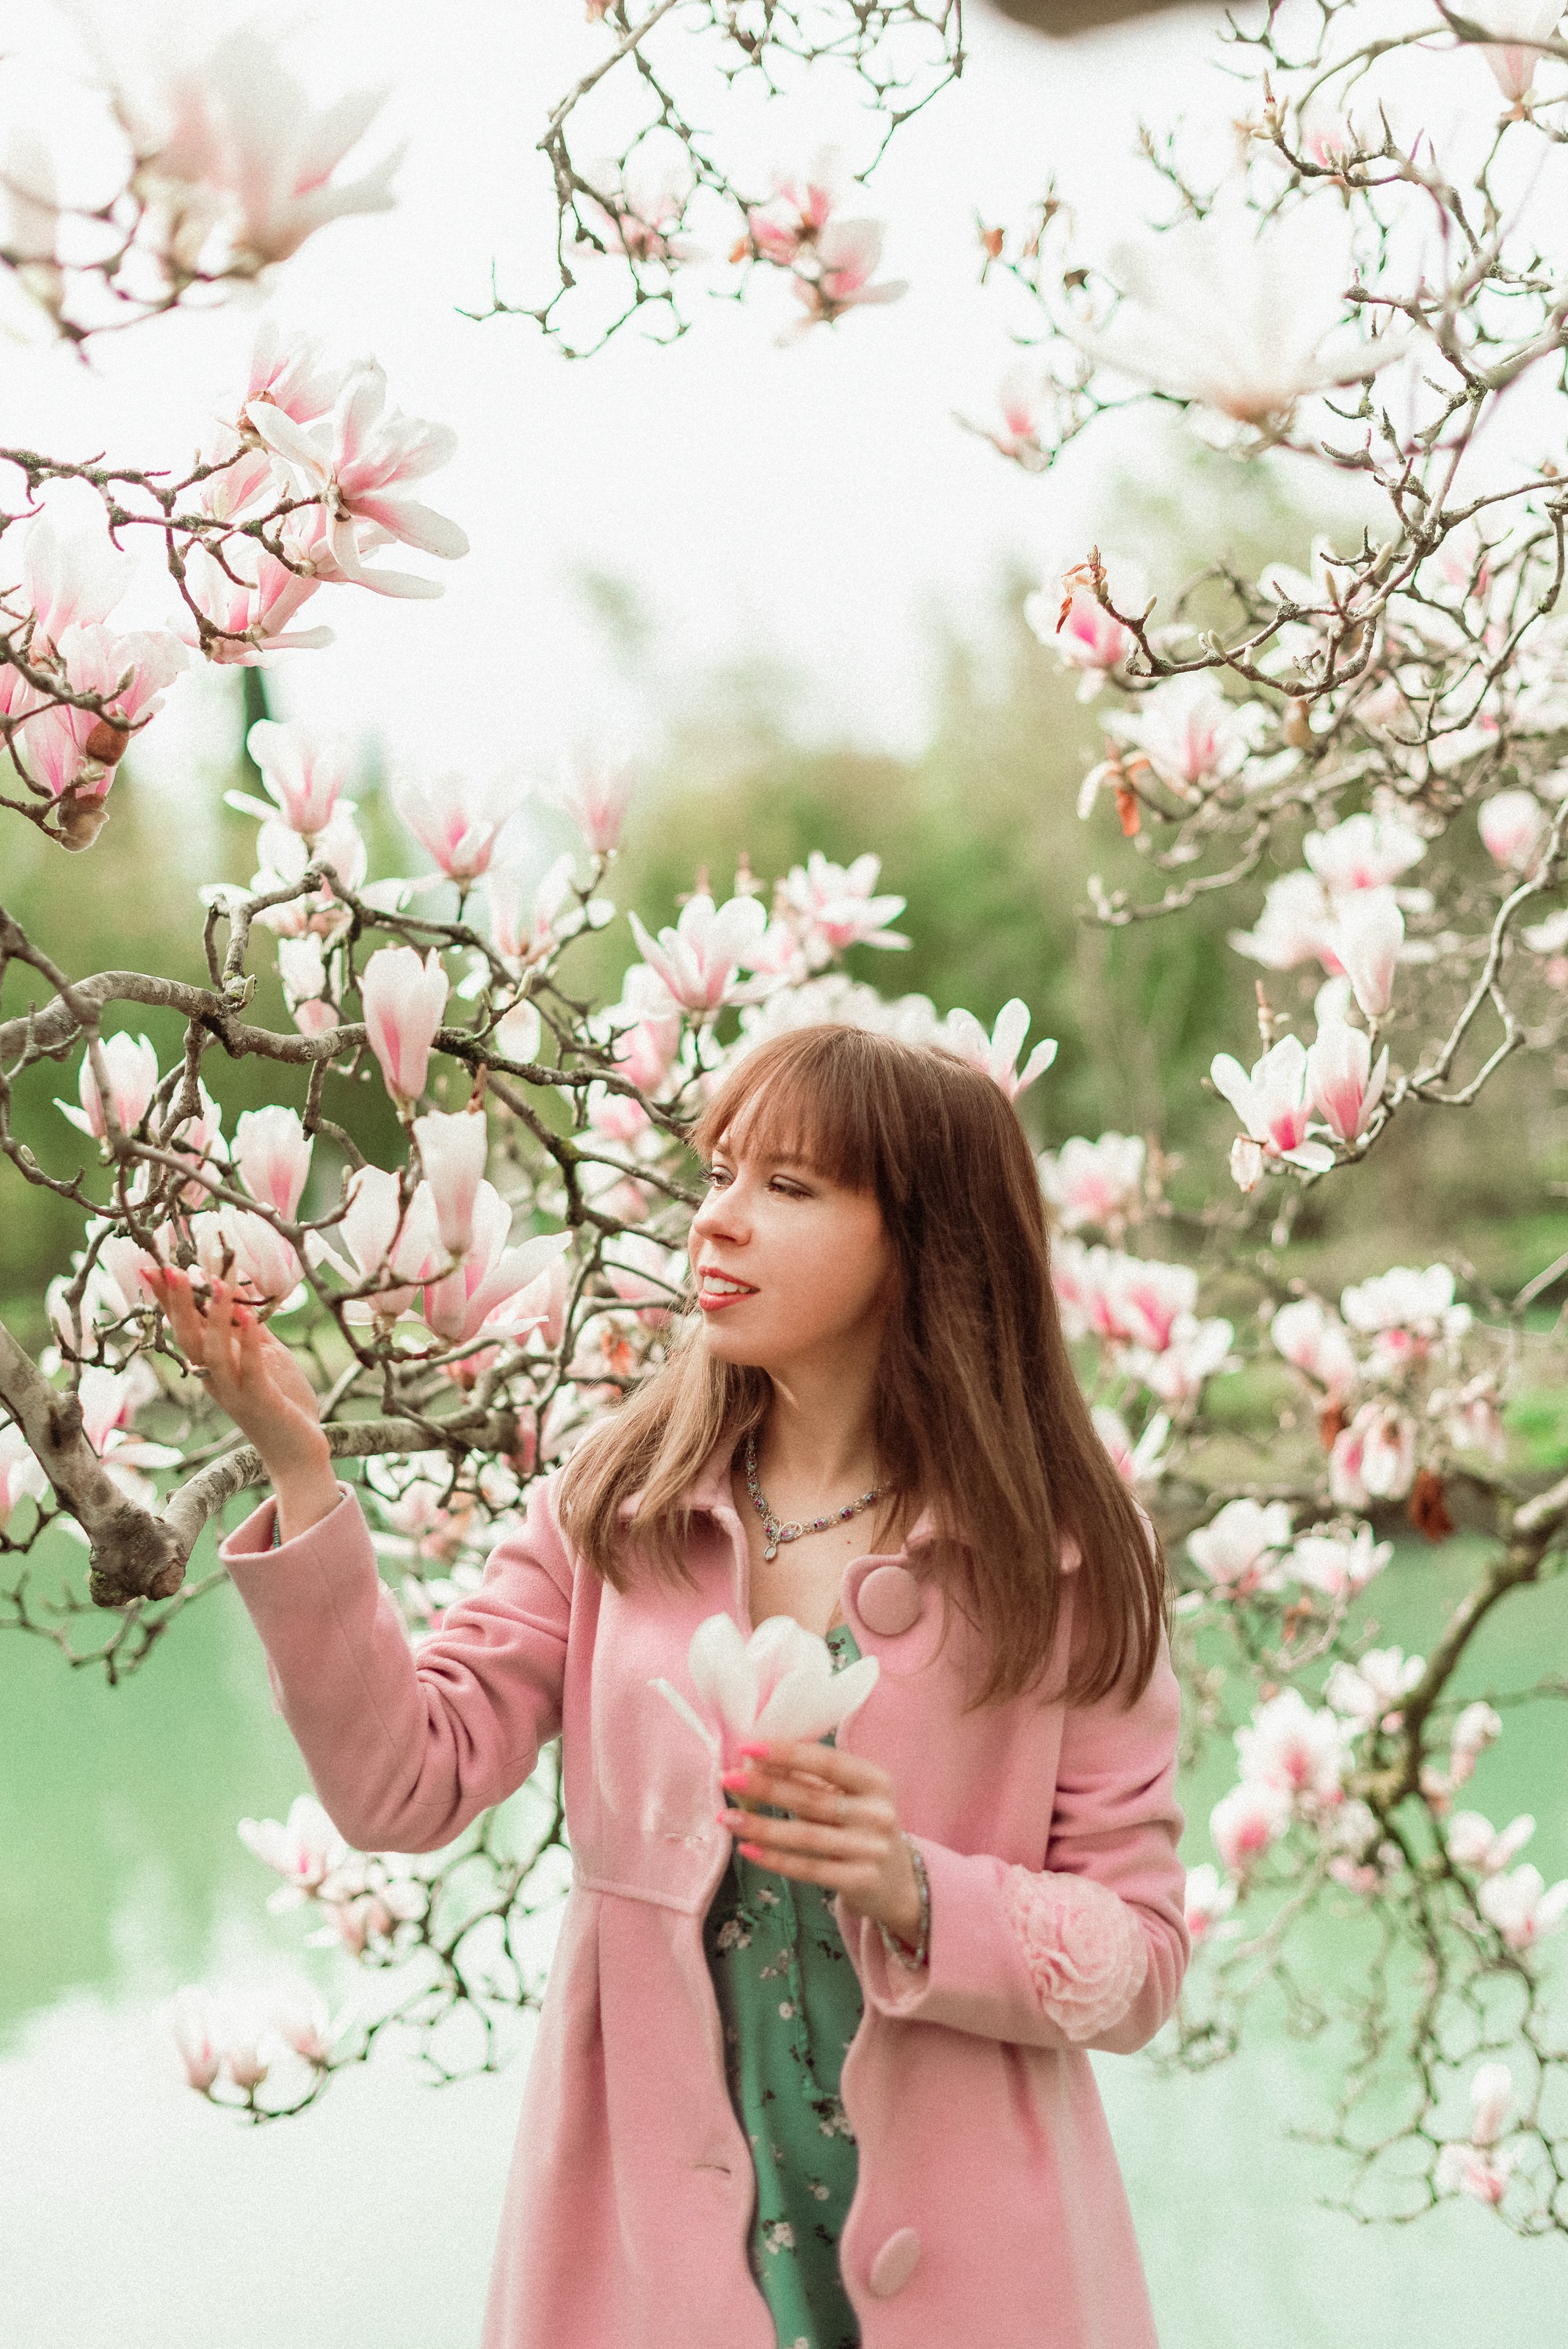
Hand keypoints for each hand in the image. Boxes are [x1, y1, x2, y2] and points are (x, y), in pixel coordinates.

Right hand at [147, 1266, 338, 1539]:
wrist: (300, 1451)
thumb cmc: (282, 1401)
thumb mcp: (266, 1354)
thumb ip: (248, 1327)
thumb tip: (232, 1288)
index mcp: (212, 1367)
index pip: (183, 1327)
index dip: (167, 1300)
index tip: (152, 1267)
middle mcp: (215, 1379)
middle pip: (187, 1338)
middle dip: (178, 1304)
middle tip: (169, 1269)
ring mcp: (236, 1392)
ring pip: (214, 1353)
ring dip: (214, 1318)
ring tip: (216, 1282)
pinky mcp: (261, 1401)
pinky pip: (251, 1370)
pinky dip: (249, 1344)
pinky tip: (250, 1318)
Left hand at [716, 1739, 924, 1949]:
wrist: (898, 1882)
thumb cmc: (861, 1826)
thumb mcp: (848, 1796)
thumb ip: (809, 1778)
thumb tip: (755, 1762)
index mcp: (876, 1781)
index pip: (827, 1762)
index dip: (787, 1753)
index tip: (747, 1747)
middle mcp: (878, 1814)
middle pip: (812, 1799)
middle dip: (765, 1788)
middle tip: (728, 1779)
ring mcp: (871, 1850)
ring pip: (806, 1836)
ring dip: (761, 1826)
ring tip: (726, 1818)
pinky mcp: (860, 1881)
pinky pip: (809, 1869)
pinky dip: (775, 1859)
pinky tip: (748, 1849)